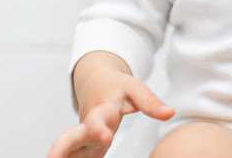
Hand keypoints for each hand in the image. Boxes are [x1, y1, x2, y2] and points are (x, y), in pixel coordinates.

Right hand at [47, 53, 174, 157]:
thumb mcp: (134, 87)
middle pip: (69, 138)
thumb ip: (150, 101)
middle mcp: (87, 126)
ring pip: (69, 151)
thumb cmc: (115, 85)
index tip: (105, 138)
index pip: (98, 120)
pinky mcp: (84, 147)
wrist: (95, 82)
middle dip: (61, 150)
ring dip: (63, 156)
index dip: (99, 129)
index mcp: (101, 109)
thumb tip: (169, 113)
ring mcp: (84, 138)